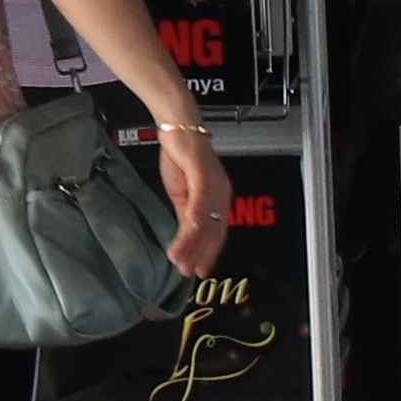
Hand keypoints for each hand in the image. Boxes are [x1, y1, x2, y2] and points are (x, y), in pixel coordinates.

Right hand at [151, 121, 228, 275]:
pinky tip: (188, 231)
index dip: (208, 253)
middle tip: (189, 272)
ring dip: (192, 243)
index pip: (216, 233)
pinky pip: (201, 200)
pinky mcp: (203, 173)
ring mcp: (214, 184)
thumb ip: (186, 213)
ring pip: (205, 221)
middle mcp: (221, 194)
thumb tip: (185, 236)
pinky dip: (195, 218)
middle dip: (201, 254)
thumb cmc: (180, 156)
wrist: (179, 127)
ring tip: (180, 259)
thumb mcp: (181, 193)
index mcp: (217, 199)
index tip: (199, 270)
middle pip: (214, 231)